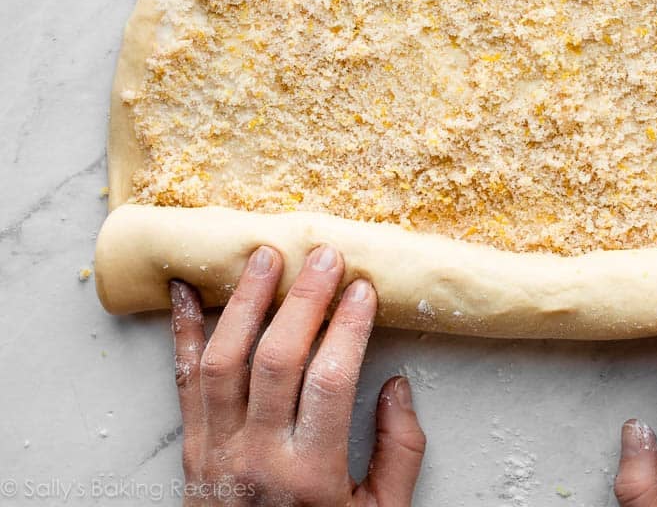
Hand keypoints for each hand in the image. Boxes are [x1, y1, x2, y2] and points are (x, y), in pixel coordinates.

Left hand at [169, 245, 426, 505]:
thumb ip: (399, 453)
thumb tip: (397, 388)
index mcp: (311, 475)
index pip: (330, 381)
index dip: (348, 327)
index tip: (363, 289)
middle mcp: (257, 457)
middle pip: (276, 360)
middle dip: (303, 300)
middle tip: (324, 255)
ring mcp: (217, 451)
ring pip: (223, 361)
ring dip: (245, 302)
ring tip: (265, 257)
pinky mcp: (191, 449)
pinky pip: (182, 381)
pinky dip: (183, 332)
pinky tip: (186, 291)